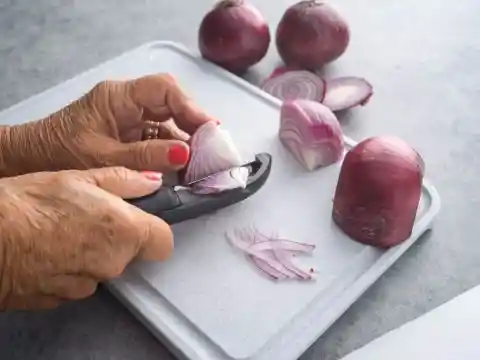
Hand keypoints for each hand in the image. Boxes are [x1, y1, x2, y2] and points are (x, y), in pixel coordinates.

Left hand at [0, 73, 216, 176]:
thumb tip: (185, 154)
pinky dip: (173, 153)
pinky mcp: (131, 135)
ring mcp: (130, 119)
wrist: (31, 160)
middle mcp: (128, 103)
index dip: (190, 106)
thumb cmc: (60, 153)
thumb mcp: (105, 157)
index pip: (163, 89)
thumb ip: (146, 156)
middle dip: (193, 125)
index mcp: (118, 97)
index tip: (209, 128)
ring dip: (186, 142)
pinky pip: (159, 139)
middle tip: (211, 149)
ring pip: (168, 123)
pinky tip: (185, 168)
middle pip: (171, 105)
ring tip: (203, 163)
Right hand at [0, 166, 172, 309]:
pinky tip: (47, 251)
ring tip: (61, 232)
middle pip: (129, 254)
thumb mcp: (80, 178)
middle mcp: (112, 264)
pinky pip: (76, 281)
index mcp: (125, 232)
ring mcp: (87, 285)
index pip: (163, 243)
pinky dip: (68, 269)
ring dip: (91, 254)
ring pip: (102, 268)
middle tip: (88, 217)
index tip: (139, 221)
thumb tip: (153, 181)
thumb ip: (124, 181)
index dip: (154, 231)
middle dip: (116, 238)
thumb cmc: (31, 203)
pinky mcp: (61, 299)